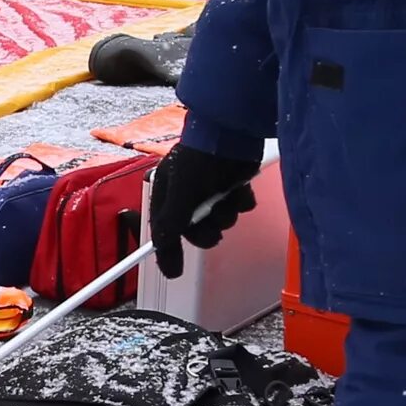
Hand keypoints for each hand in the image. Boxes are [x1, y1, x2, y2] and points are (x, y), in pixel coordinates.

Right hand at [147, 143, 261, 278]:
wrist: (231, 133)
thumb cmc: (199, 159)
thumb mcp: (180, 194)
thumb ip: (171, 225)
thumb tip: (163, 256)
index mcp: (169, 195)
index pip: (165, 231)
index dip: (169, 252)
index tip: (174, 272)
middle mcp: (189, 195)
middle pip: (197, 231)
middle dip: (208, 231)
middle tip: (215, 228)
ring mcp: (213, 191)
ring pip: (221, 220)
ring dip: (227, 214)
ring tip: (228, 198)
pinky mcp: (234, 185)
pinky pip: (240, 207)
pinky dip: (241, 201)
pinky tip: (239, 190)